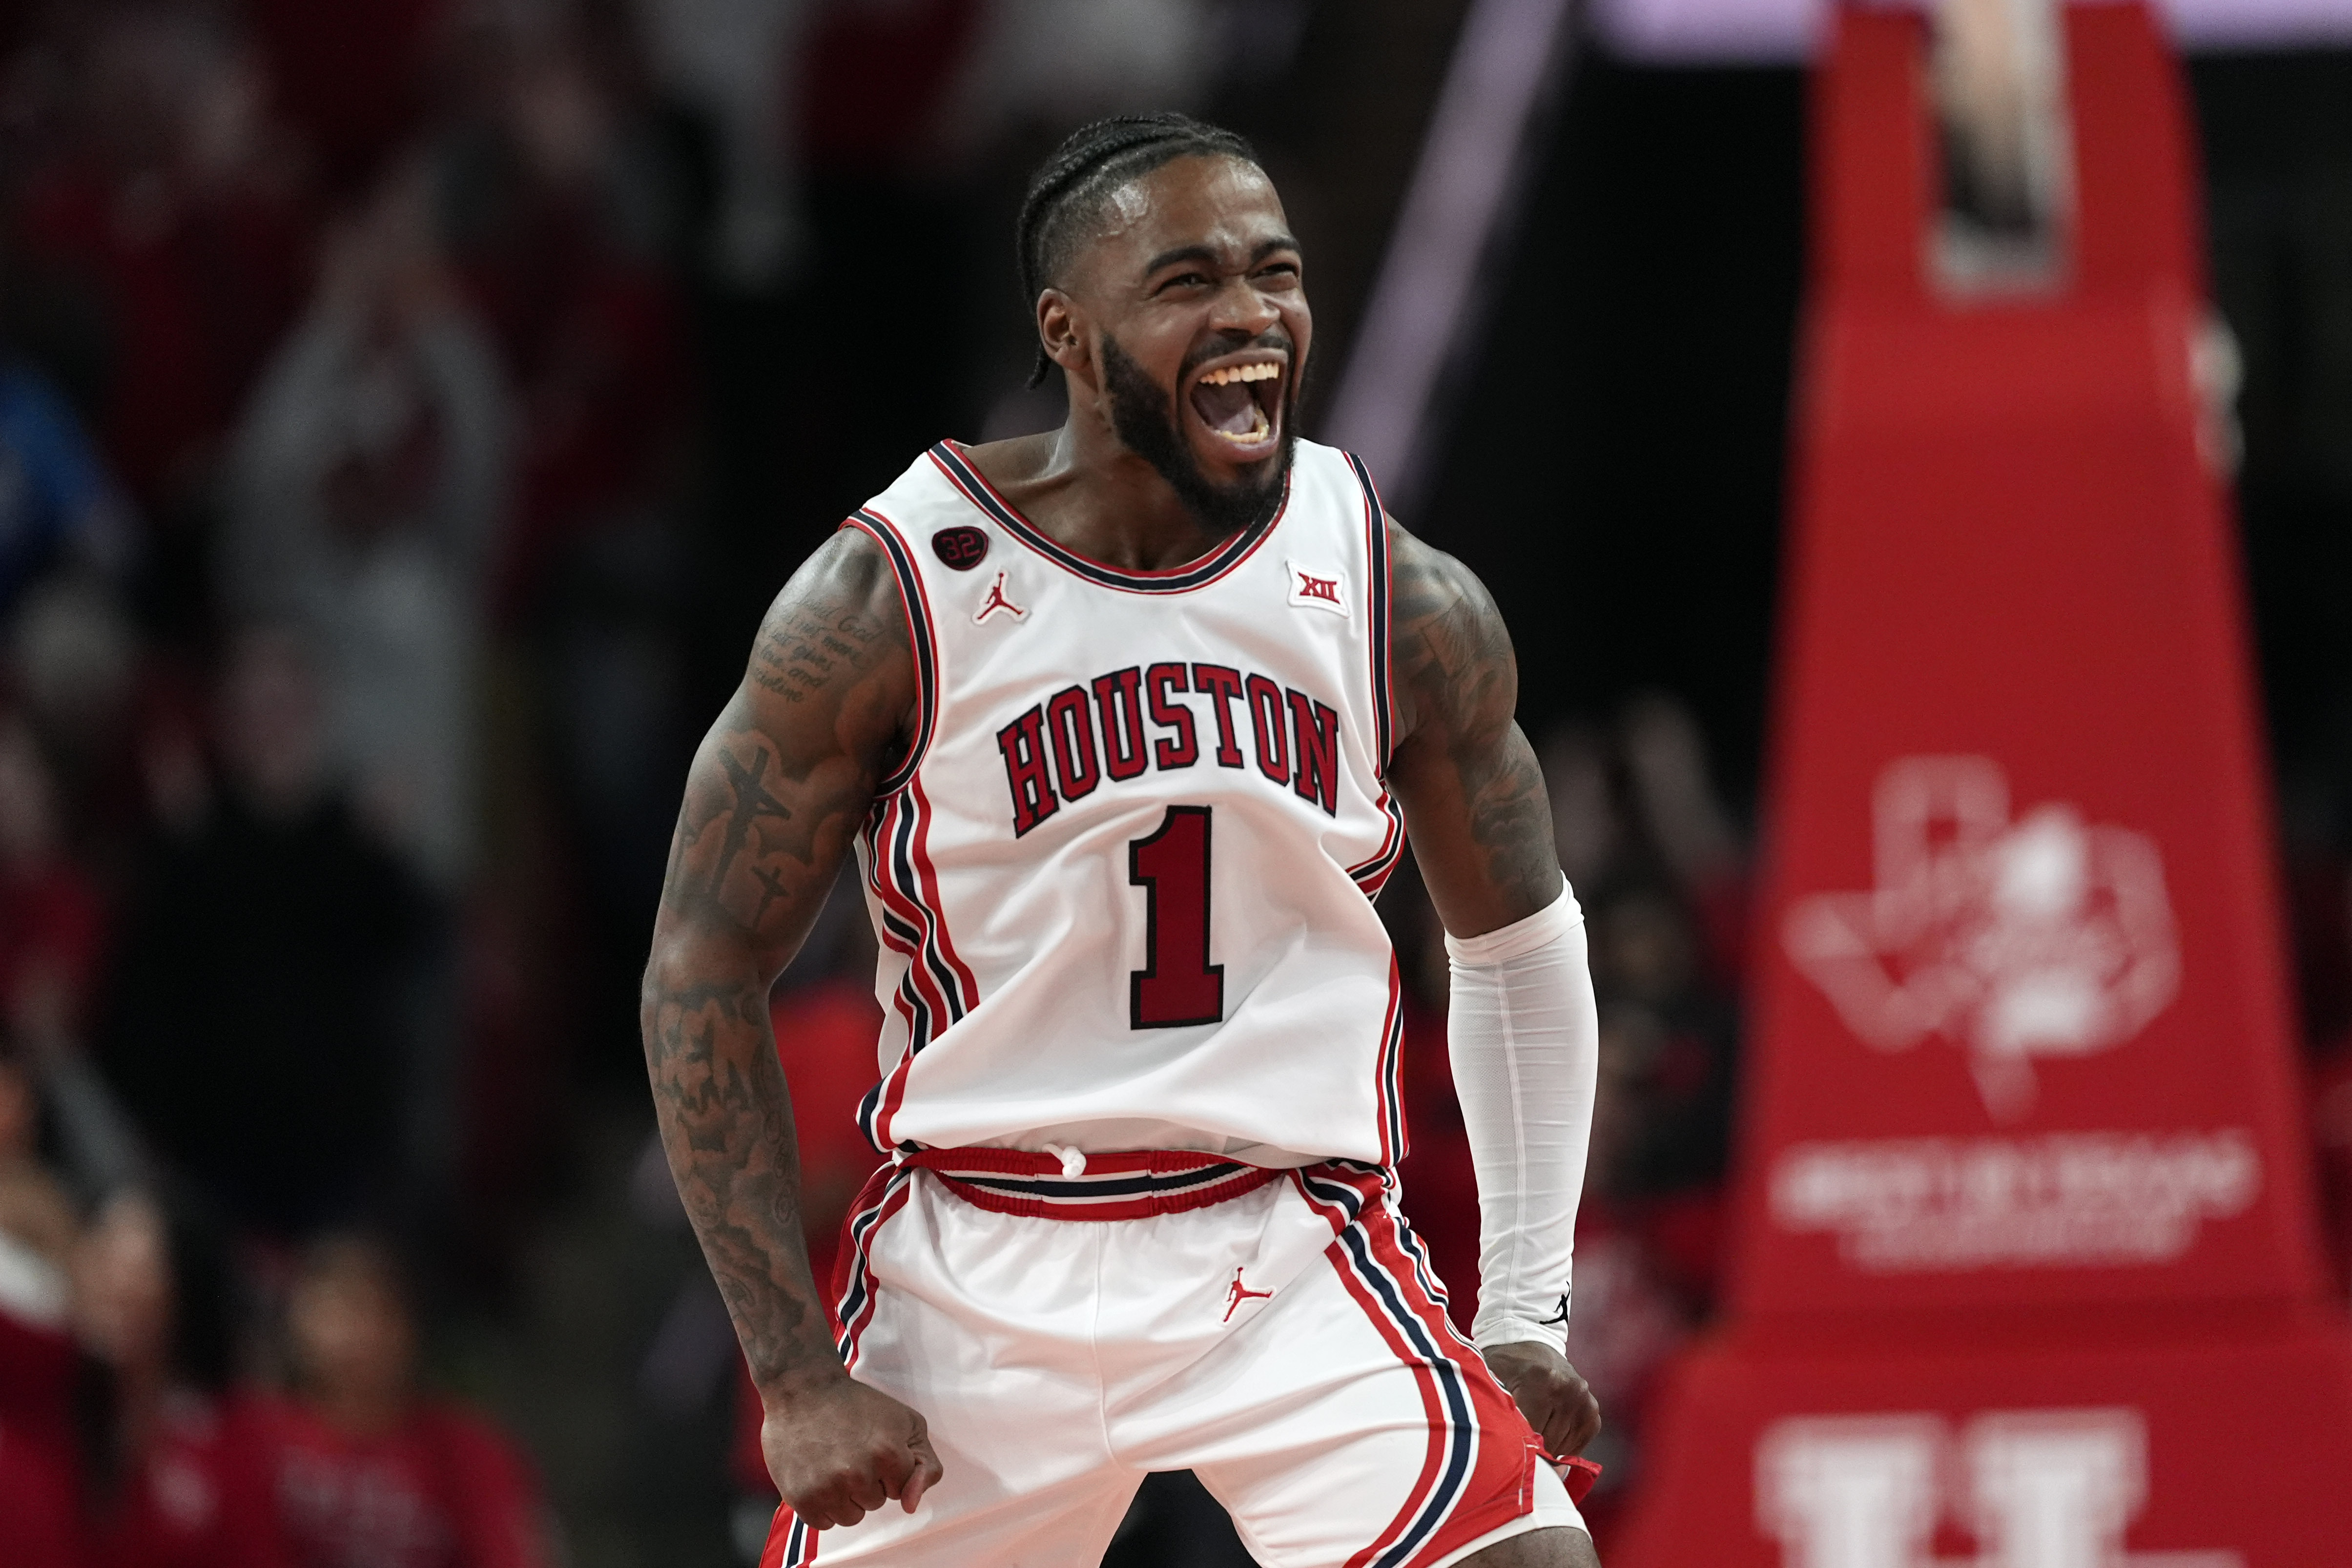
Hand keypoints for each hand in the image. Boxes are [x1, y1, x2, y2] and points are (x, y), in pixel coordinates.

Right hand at [761, 1373, 944, 1528]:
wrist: (802, 1391)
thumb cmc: (856, 1405)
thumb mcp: (907, 1422)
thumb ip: (925, 1465)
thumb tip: (911, 1506)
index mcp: (888, 1453)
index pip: (903, 1488)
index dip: (891, 1468)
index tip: (875, 1445)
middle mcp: (858, 1474)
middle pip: (877, 1502)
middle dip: (868, 1480)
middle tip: (851, 1450)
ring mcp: (827, 1489)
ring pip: (852, 1516)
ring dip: (846, 1496)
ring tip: (834, 1462)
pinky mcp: (802, 1499)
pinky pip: (824, 1523)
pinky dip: (822, 1505)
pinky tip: (818, 1475)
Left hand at [1485, 1341, 1601, 1458]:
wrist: (1529, 1343)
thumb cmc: (1506, 1365)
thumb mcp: (1493, 1378)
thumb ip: (1499, 1408)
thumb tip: (1504, 1447)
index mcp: (1543, 1379)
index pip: (1533, 1431)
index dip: (1517, 1443)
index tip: (1506, 1444)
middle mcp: (1569, 1388)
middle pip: (1549, 1442)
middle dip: (1531, 1446)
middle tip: (1516, 1437)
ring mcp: (1584, 1399)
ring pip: (1563, 1448)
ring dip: (1547, 1447)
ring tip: (1532, 1430)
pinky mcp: (1591, 1409)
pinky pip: (1577, 1444)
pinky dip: (1561, 1446)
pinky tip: (1547, 1431)